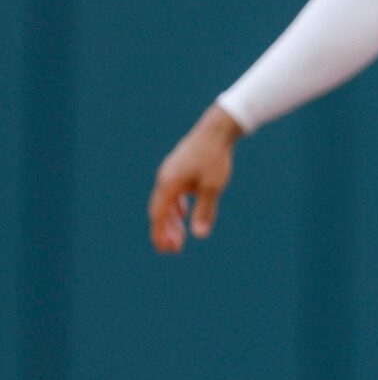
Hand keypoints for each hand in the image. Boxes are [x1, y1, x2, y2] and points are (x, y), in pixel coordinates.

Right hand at [149, 104, 243, 253]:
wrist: (216, 130)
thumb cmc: (215, 158)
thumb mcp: (213, 187)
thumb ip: (205, 211)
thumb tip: (199, 235)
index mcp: (169, 184)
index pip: (159, 215)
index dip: (160, 234)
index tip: (165, 249)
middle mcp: (164, 179)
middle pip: (160, 211)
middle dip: (165, 231)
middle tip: (173, 250)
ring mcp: (170, 173)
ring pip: (166, 203)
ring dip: (171, 221)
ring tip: (178, 238)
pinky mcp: (178, 170)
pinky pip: (172, 193)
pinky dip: (176, 207)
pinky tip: (182, 215)